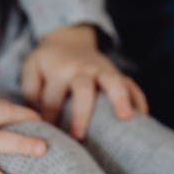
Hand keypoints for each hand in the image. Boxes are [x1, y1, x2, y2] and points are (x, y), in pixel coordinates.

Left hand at [20, 25, 148, 139]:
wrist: (69, 38)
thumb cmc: (48, 62)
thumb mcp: (31, 69)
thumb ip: (31, 91)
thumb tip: (40, 117)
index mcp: (59, 70)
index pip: (52, 98)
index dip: (48, 117)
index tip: (49, 134)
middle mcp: (82, 69)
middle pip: (83, 88)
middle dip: (81, 113)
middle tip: (78, 136)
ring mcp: (102, 70)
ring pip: (113, 81)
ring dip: (120, 98)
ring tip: (126, 118)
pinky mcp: (116, 73)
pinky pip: (131, 84)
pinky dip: (138, 99)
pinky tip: (142, 117)